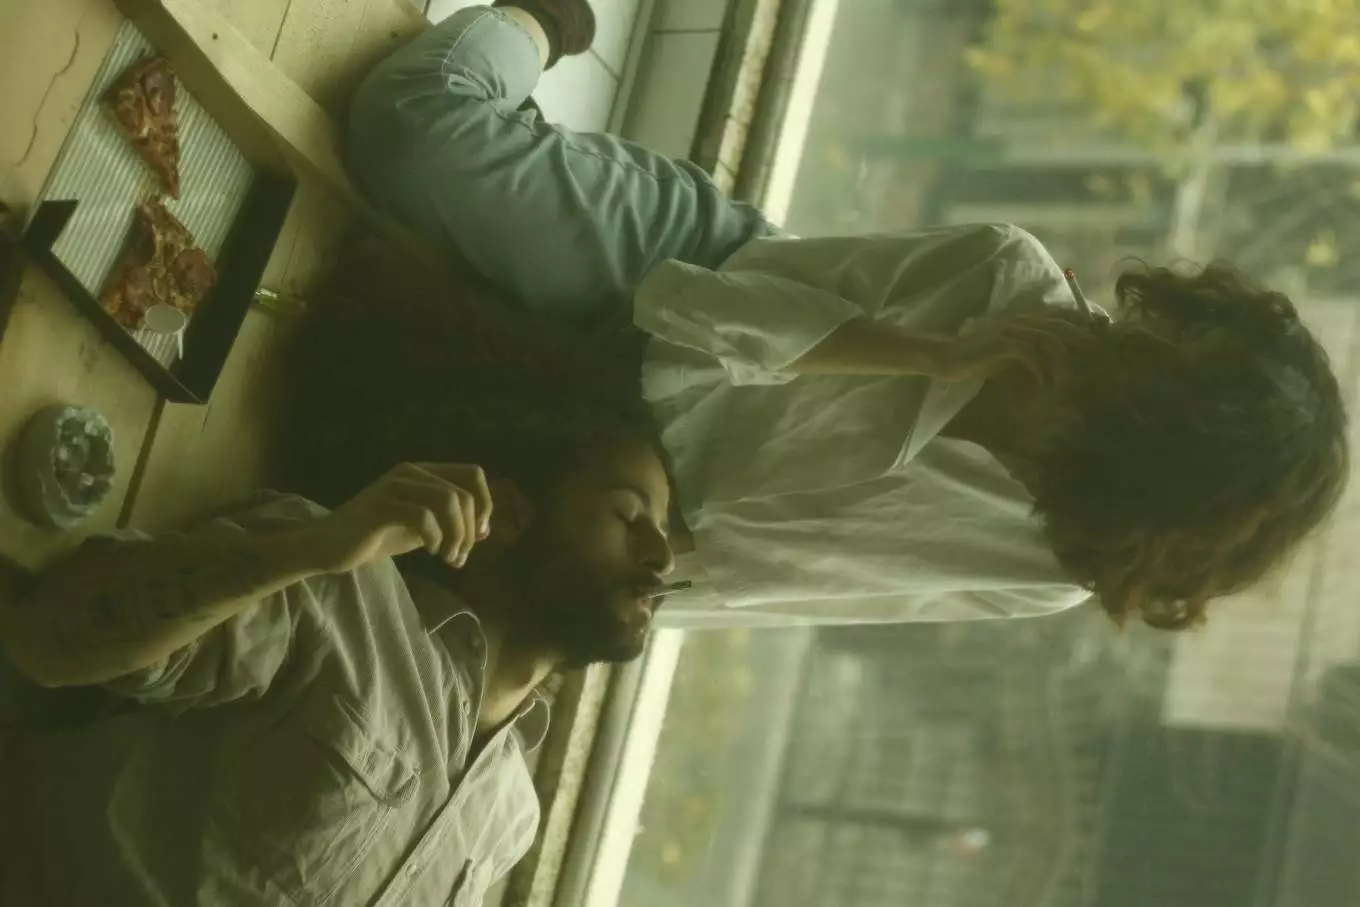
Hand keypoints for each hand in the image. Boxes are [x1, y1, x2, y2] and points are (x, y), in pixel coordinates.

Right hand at [298, 463, 493, 574]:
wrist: (328, 547)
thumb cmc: (375, 536)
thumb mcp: (421, 530)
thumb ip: (450, 525)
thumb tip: (485, 530)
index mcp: (422, 472)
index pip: (473, 474)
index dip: (484, 505)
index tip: (477, 536)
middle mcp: (410, 472)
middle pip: (463, 493)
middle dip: (469, 530)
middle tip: (458, 557)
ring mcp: (393, 486)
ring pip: (448, 501)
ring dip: (456, 535)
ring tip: (448, 557)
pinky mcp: (380, 506)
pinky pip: (423, 516)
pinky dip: (435, 538)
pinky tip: (430, 552)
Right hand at [935, 311, 1093, 383]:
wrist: (948, 357)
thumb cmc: (979, 358)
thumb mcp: (1011, 353)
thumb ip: (1032, 352)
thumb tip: (1056, 364)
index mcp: (1024, 318)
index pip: (1061, 314)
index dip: (1083, 323)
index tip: (1100, 337)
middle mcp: (1020, 319)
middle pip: (1060, 323)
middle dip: (1082, 338)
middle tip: (1098, 356)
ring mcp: (1011, 328)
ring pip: (1048, 337)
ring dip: (1061, 360)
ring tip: (1069, 380)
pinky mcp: (1001, 342)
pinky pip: (1029, 352)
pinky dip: (1040, 368)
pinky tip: (1045, 383)